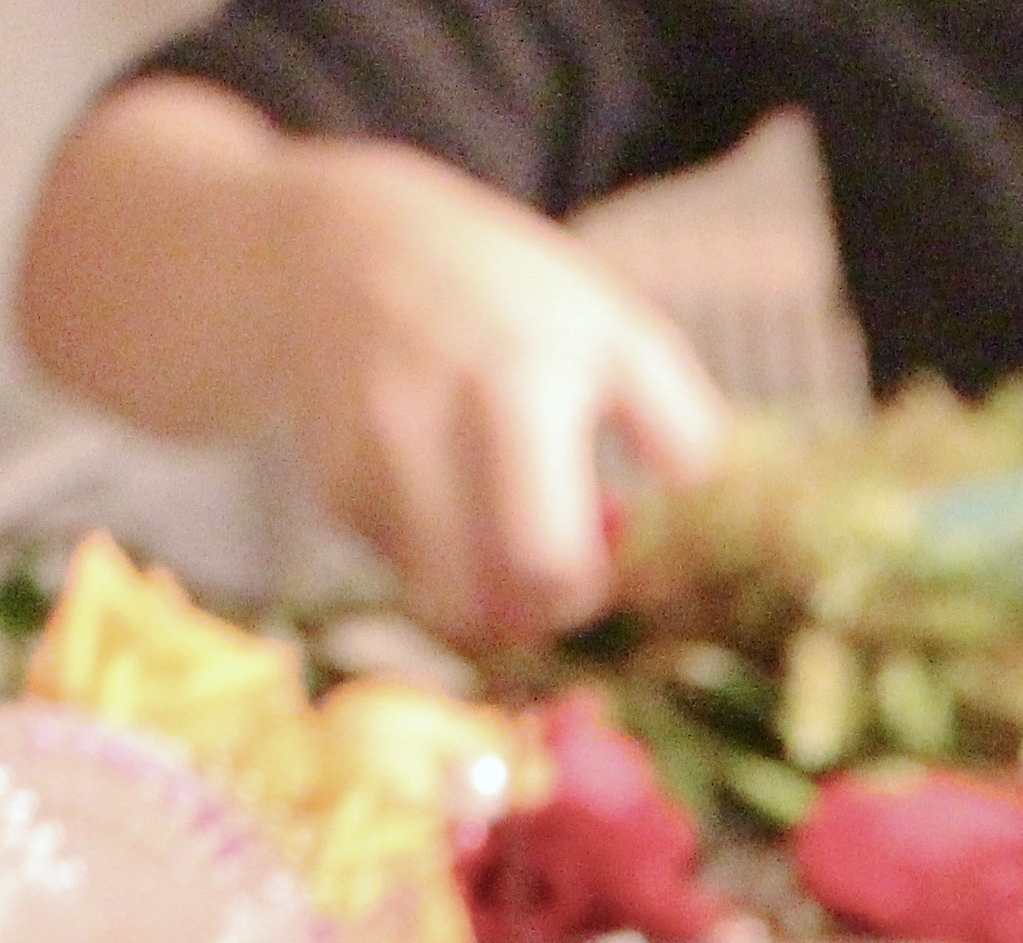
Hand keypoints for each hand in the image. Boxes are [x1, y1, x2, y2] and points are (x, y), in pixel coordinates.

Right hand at [253, 136, 730, 648]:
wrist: (341, 244)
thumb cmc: (504, 295)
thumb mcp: (611, 324)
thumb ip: (674, 418)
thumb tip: (695, 503)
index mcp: (516, 381)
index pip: (544, 554)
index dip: (580, 593)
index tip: (598, 569)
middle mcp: (426, 420)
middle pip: (477, 601)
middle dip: (529, 617)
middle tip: (555, 586)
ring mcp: (365, 454)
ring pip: (433, 596)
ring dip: (480, 597)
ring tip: (505, 548)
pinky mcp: (328, 481)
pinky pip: (394, 565)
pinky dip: (430, 560)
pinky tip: (446, 507)